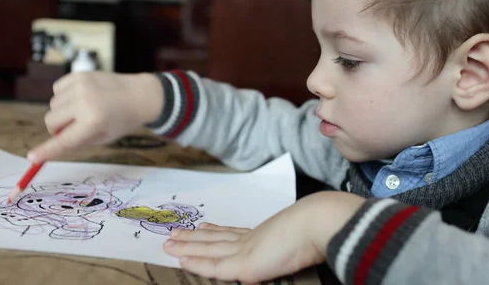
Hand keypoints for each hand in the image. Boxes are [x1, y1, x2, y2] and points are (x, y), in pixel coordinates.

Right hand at [28, 71, 162, 162]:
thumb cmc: (121, 120)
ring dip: (63, 111)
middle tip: (73, 127)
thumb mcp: (103, 138)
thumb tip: (49, 147)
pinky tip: (81, 97)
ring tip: (84, 109)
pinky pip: (57, 90)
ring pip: (53, 105)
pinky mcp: (80, 75)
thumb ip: (76, 142)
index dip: (46, 150)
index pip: (63, 140)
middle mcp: (85, 103)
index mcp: (94, 123)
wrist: (139, 95)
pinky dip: (64, 96)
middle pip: (51, 121)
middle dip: (57, 128)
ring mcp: (82, 87)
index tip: (33, 157)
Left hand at [163, 191, 364, 281]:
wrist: (318, 224)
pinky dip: (196, 263)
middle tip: (176, 233)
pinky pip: (214, 266)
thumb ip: (293, 243)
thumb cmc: (317, 231)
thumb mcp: (302, 239)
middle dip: (195, 237)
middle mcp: (251, 239)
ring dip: (188, 246)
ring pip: (209, 249)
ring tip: (170, 242)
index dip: (217, 230)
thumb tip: (300, 245)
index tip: (205, 225)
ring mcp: (245, 250)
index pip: (234, 233)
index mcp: (264, 234)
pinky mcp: (244, 264)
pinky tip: (181, 260)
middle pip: (216, 238)